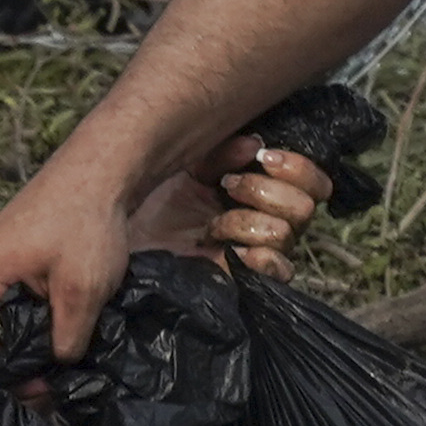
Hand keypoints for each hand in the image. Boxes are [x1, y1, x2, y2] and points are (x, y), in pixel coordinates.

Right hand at [0, 151, 132, 369]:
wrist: (94, 173)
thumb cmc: (86, 224)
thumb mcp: (83, 290)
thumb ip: (66, 340)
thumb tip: (54, 375)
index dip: (7, 384)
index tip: (42, 397)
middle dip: (14, 367)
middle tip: (55, 383)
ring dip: (20, 346)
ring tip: (56, 355)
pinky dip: (21, 324)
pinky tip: (51, 328)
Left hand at [127, 137, 330, 277]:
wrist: (112, 238)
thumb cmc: (145, 198)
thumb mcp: (185, 160)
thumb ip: (223, 149)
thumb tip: (256, 145)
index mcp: (257, 186)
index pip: (312, 181)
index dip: (298, 167)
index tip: (262, 158)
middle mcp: (263, 219)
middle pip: (307, 206)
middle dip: (268, 192)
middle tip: (227, 189)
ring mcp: (255, 251)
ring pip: (289, 233)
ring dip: (247, 223)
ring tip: (212, 227)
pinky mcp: (243, 281)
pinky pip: (280, 272)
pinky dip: (260, 259)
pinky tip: (230, 252)